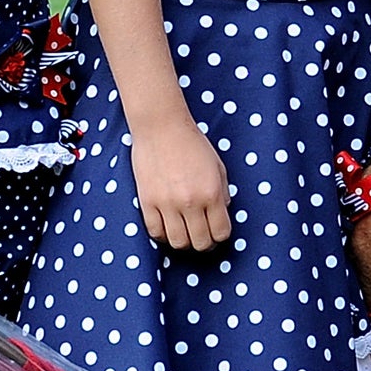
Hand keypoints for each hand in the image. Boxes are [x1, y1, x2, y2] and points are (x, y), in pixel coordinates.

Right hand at [129, 114, 233, 250]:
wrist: (161, 127)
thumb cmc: (192, 143)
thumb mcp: (218, 166)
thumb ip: (223, 193)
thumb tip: (222, 214)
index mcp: (211, 193)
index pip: (220, 232)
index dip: (220, 236)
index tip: (217, 231)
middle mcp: (191, 202)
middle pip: (200, 243)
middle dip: (205, 243)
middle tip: (202, 235)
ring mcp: (167, 204)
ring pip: (178, 243)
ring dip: (184, 241)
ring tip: (185, 232)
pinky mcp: (147, 202)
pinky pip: (155, 232)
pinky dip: (163, 234)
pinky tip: (168, 225)